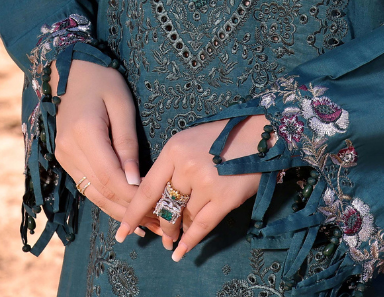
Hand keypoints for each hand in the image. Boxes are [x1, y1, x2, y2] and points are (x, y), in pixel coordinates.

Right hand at [52, 59, 160, 234]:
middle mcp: (68, 150)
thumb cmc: (103, 81)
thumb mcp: (122, 105)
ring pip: (92, 194)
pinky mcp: (64, 159)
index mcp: (84, 133)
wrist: (71, 71)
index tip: (157, 206)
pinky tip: (124, 207)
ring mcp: (63, 157)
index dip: (133, 196)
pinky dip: (105, 199)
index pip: (110, 176)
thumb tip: (135, 180)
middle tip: (156, 222)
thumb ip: (127, 143)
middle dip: (129, 210)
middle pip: (101, 191)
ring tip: (144, 223)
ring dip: (117, 211)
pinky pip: (86, 186)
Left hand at [115, 115, 269, 259]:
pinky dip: (189, 241)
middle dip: (160, 225)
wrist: (261, 133)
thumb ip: (172, 166)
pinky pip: (202, 226)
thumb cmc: (224, 135)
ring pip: (183, 217)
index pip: (147, 188)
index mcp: (174, 149)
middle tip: (159, 235)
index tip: (122, 232)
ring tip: (173, 239)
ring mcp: (206, 183)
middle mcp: (186, 166)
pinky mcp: (225, 197)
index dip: (133, 213)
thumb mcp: (190, 141)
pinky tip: (180, 252)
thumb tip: (157, 199)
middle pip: (164, 207)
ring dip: (177, 230)